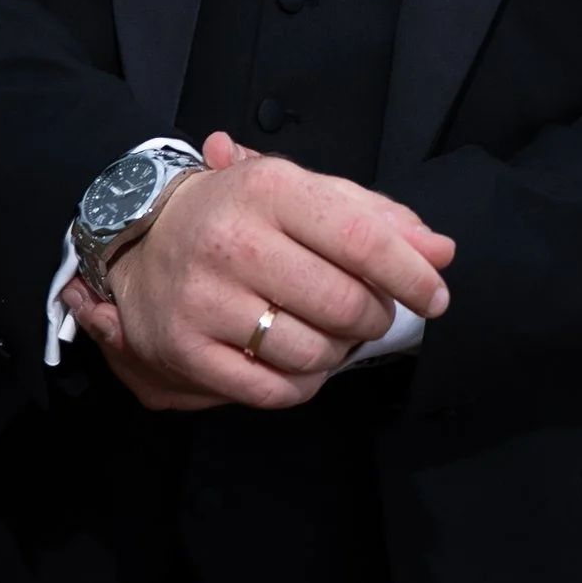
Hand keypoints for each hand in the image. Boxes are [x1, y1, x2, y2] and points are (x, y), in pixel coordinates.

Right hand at [63, 130, 452, 412]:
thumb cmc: (239, 214)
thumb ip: (376, 219)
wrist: (142, 236)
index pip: (362, 240)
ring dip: (338, 353)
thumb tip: (439, 253)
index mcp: (269, 191)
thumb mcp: (304, 193)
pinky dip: (302, 384)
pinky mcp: (187, 348)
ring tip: (328, 332)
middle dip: (373, 317)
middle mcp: (234, 243)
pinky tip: (298, 360)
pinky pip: (273, 390)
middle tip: (368, 312)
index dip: (412, 275)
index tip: (434, 295)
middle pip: (343, 305)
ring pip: (313, 354)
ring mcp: (206, 300)